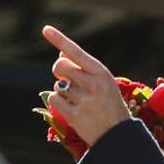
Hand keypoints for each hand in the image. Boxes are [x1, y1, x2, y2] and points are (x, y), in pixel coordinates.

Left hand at [42, 25, 130, 145]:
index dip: (59, 39)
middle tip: (67, 80)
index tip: (45, 29)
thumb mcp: (103, 82)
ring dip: (63, 91)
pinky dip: (59, 103)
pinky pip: (55, 100)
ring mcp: (84, 100)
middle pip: (59, 66)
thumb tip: (60, 54)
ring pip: (57, 85)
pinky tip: (72, 109)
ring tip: (78, 100)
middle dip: (59, 71)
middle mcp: (93, 84)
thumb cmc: (109, 104)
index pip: (76, 52)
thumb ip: (83, 68)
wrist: (118, 134)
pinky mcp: (74, 115)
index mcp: (101, 72)